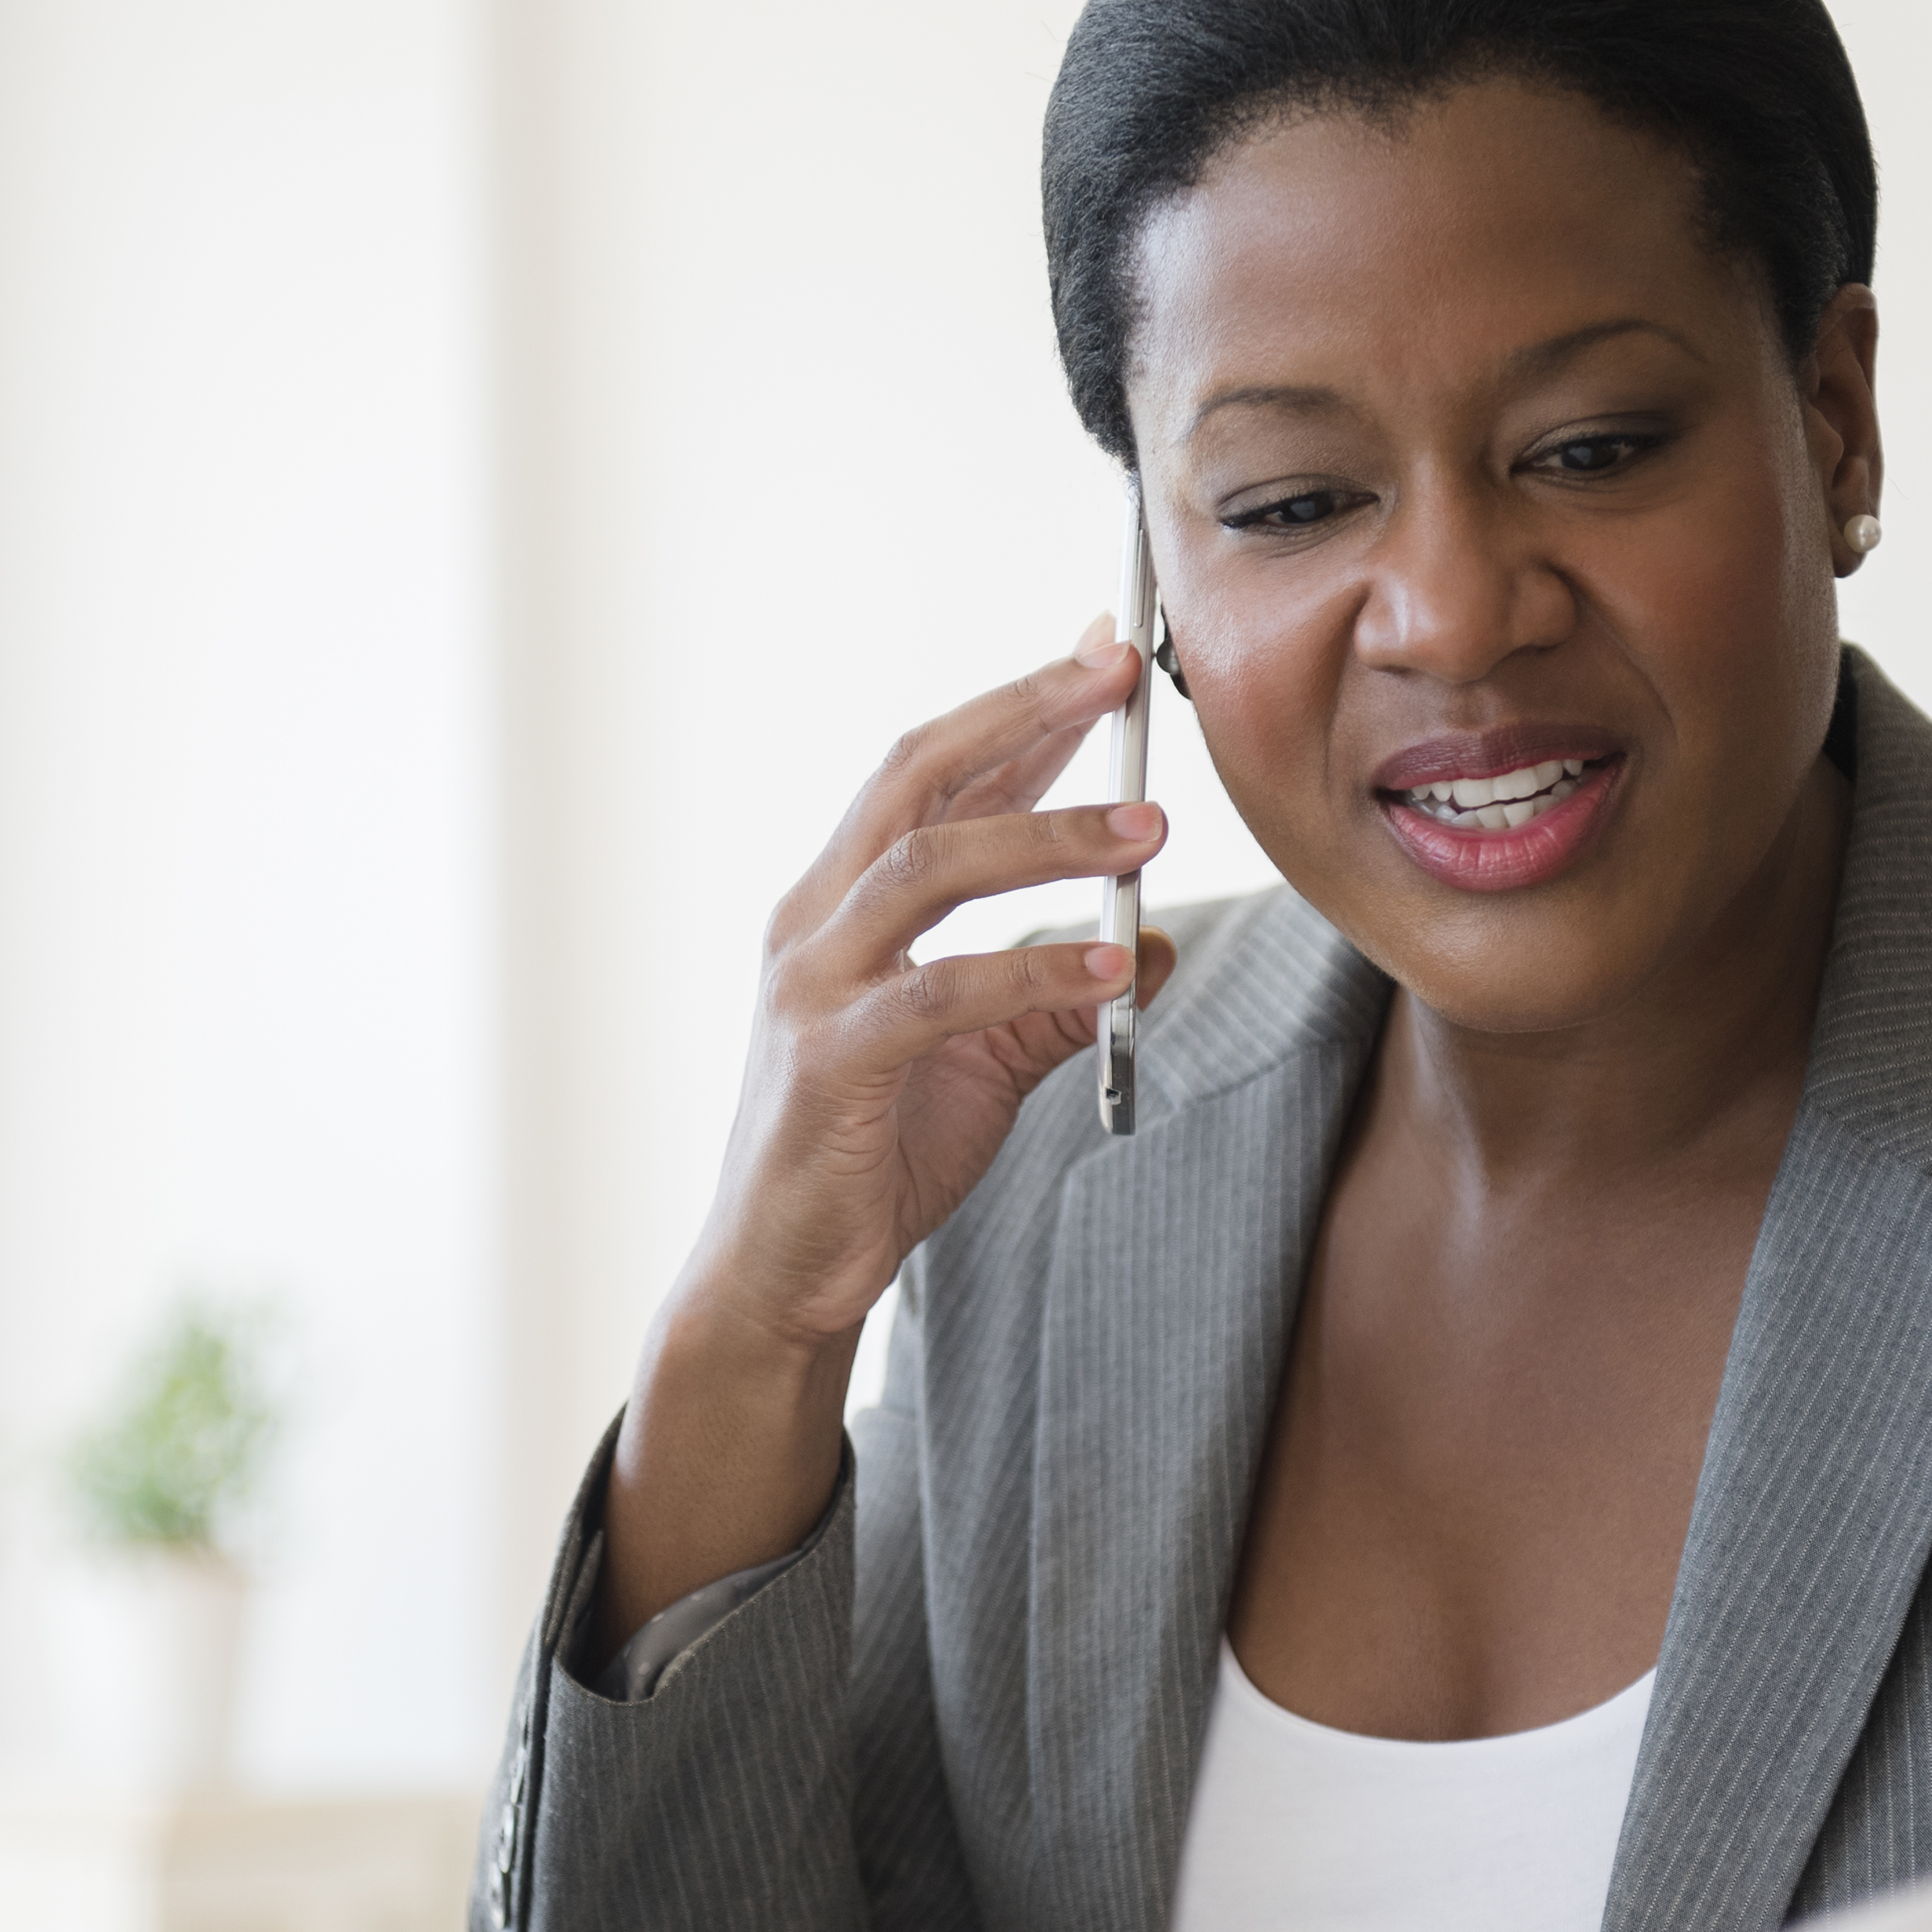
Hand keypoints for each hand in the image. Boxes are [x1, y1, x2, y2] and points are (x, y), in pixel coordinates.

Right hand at [602, 626, 1173, 1632]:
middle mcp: (812, 923)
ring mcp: (810, 988)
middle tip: (1117, 676)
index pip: (929, 776)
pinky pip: (941, 994)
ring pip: (926, 866)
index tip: (1098, 654)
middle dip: (1021, 714)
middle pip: (914, 777)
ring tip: (1146, 825)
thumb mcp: (979, 1066)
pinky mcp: (830, 1064)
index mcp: (838, 907)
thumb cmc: (867, 1160)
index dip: (1015, 710)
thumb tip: (1152, 941)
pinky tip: (1111, 963)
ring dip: (1044, 834)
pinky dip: (1032, 971)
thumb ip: (1050, 1000)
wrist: (779, 1276)